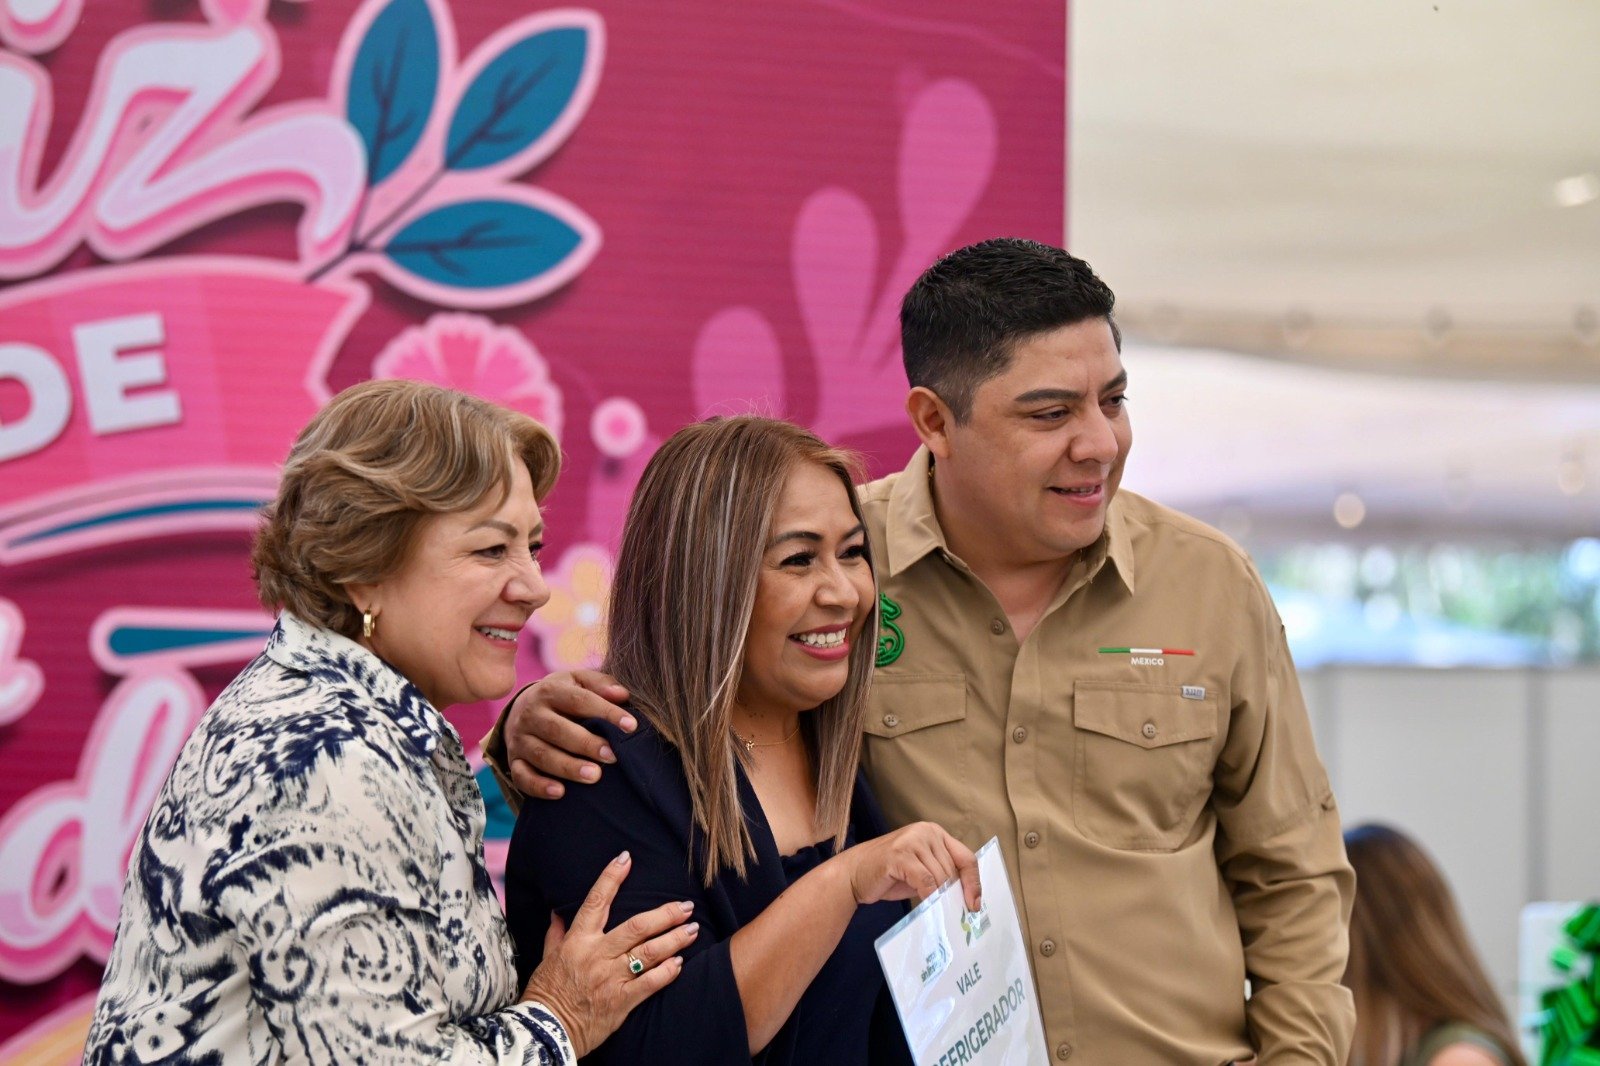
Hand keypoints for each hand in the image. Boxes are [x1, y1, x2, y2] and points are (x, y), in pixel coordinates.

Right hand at [507, 670, 633, 797]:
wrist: (522, 709)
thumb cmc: (562, 696)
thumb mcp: (578, 681)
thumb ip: (601, 684)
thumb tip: (622, 695)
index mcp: (550, 690)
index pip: (579, 700)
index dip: (606, 712)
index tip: (631, 726)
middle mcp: (531, 714)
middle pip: (556, 730)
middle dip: (586, 744)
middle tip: (612, 756)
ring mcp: (520, 739)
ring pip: (541, 755)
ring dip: (568, 767)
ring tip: (595, 776)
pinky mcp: (514, 761)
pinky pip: (522, 776)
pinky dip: (539, 786)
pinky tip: (560, 792)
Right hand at [522, 851, 698, 1056]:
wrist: (545, 1031)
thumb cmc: (546, 992)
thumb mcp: (547, 958)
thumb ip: (556, 933)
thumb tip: (558, 911)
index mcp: (578, 940)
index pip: (597, 902)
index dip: (611, 877)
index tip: (626, 858)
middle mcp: (597, 954)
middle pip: (638, 926)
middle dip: (666, 914)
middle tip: (686, 906)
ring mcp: (611, 977)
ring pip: (650, 952)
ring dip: (675, 939)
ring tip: (693, 930)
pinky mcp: (621, 1001)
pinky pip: (650, 983)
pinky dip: (668, 972)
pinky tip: (680, 963)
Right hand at [841, 822, 981, 911]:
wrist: (853, 874)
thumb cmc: (889, 875)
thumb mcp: (921, 871)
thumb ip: (941, 874)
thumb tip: (967, 897)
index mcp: (935, 833)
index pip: (966, 857)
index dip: (974, 883)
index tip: (974, 905)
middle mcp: (926, 832)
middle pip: (953, 870)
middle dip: (953, 895)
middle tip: (951, 915)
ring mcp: (912, 840)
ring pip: (941, 877)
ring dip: (941, 899)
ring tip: (937, 912)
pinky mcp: (900, 854)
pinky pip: (926, 881)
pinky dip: (929, 897)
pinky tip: (926, 906)